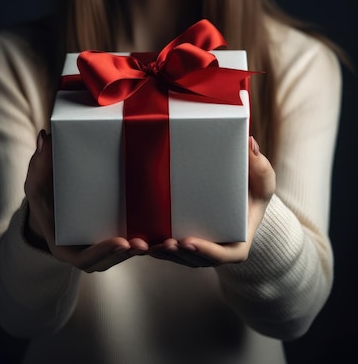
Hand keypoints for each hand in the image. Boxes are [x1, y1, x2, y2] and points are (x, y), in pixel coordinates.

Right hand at [24, 130, 148, 271]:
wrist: (54, 197)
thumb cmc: (44, 190)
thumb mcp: (38, 178)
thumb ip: (40, 163)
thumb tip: (45, 138)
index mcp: (65, 246)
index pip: (84, 259)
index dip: (103, 252)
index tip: (121, 242)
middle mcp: (85, 250)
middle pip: (109, 260)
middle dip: (126, 255)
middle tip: (143, 244)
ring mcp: (102, 245)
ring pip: (124, 256)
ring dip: (142, 251)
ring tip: (161, 243)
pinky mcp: (116, 234)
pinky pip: (132, 244)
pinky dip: (149, 243)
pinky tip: (167, 237)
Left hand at [147, 136, 275, 267]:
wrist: (242, 195)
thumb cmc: (254, 188)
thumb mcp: (262, 177)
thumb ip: (259, 164)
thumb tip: (249, 143)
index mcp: (239, 241)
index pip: (224, 254)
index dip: (206, 251)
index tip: (187, 241)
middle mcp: (219, 250)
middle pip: (197, 259)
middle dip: (180, 254)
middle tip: (166, 243)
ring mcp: (201, 248)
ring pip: (181, 258)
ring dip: (165, 255)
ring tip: (151, 245)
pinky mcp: (186, 242)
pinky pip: (171, 251)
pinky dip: (157, 248)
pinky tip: (141, 243)